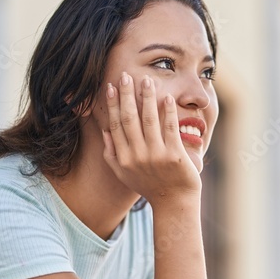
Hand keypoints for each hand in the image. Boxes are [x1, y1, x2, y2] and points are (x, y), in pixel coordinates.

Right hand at [100, 72, 201, 203]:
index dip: (112, 105)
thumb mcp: (124, 174)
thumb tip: (105, 131)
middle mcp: (136, 156)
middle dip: (126, 95)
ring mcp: (155, 156)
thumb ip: (111, 154)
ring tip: (147, 80)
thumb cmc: (149, 186)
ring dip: (147, 97)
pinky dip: (167, 112)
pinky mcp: (174, 155)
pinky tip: (167, 98)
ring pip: (148, 120)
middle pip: (129, 118)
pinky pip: (169, 128)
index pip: (115, 125)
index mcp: (122, 158)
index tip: (110, 87)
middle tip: (125, 76)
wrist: (173, 202)